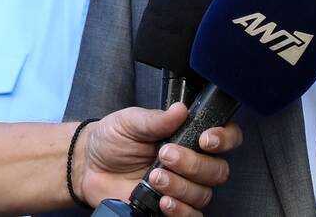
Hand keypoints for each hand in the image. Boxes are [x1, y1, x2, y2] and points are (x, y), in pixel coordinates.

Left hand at [75, 103, 243, 215]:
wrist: (89, 166)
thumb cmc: (114, 139)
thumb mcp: (131, 121)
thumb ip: (156, 118)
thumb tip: (180, 110)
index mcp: (191, 137)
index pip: (227, 138)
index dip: (225, 139)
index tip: (206, 139)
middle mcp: (193, 163)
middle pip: (218, 170)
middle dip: (193, 164)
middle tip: (165, 156)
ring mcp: (183, 187)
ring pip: (204, 194)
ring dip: (181, 187)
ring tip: (154, 177)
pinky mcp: (171, 209)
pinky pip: (191, 216)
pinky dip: (180, 211)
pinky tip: (163, 202)